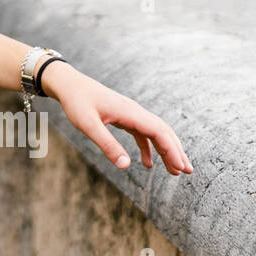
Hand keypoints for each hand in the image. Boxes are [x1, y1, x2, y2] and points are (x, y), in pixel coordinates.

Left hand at [44, 63, 193, 174]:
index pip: (159, 131)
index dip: (172, 149)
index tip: (181, 167)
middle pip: (163, 131)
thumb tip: (126, 167)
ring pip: (155, 133)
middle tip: (187, 172)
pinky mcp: (123, 117)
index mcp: (130, 112)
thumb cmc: (76, 102)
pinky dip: (148, 148)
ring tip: (174, 170)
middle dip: (176, 151)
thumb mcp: (88, 125)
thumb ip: (107, 145)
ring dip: (166, 150)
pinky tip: (147, 164)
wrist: (68, 84)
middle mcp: (134, 111)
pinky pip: (141, 134)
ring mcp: (130, 114)